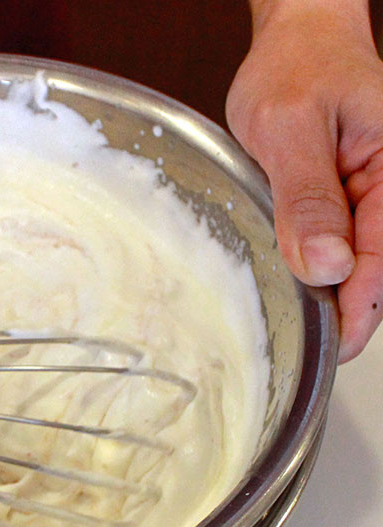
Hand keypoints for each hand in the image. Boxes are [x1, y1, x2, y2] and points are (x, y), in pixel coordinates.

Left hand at [227, 0, 382, 361]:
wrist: (294, 44)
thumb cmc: (295, 69)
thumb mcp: (290, 129)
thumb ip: (308, 198)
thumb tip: (327, 266)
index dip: (360, 305)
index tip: (335, 344)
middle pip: (376, 267)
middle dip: (344, 304)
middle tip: (306, 341)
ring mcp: (373, 196)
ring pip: (358, 263)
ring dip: (329, 289)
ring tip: (295, 314)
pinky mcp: (351, 203)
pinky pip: (341, 247)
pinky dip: (318, 267)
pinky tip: (297, 282)